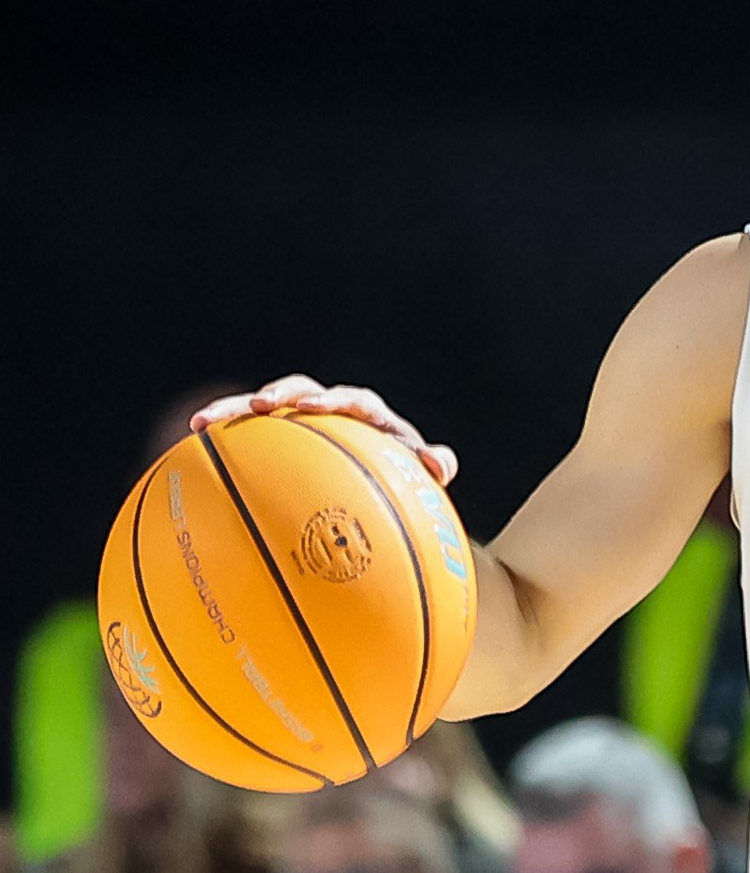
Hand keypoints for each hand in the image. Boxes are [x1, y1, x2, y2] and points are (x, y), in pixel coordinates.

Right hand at [191, 378, 457, 488]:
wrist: (378, 480)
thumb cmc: (399, 478)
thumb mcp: (416, 477)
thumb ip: (429, 468)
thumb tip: (442, 464)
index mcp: (364, 414)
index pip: (351, 400)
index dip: (333, 401)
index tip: (315, 407)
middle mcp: (327, 410)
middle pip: (298, 391)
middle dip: (278, 394)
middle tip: (259, 405)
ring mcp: (296, 423)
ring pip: (261, 410)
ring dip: (233, 411)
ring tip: (201, 422)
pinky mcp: (272, 440)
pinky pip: (243, 439)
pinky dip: (219, 445)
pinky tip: (185, 455)